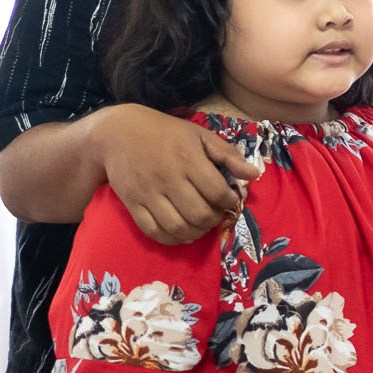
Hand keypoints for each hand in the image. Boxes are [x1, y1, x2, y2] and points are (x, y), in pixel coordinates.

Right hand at [96, 105, 259, 245]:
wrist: (118, 133)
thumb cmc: (165, 133)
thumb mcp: (199, 135)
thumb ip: (228, 155)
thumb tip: (254, 174)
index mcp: (187, 158)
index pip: (216, 191)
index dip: (229, 201)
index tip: (230, 199)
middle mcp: (168, 178)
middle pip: (199, 214)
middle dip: (214, 219)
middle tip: (216, 212)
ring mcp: (148, 194)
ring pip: (178, 227)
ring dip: (197, 232)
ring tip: (202, 223)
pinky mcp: (133, 204)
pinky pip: (154, 232)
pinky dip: (173, 239)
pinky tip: (183, 232)